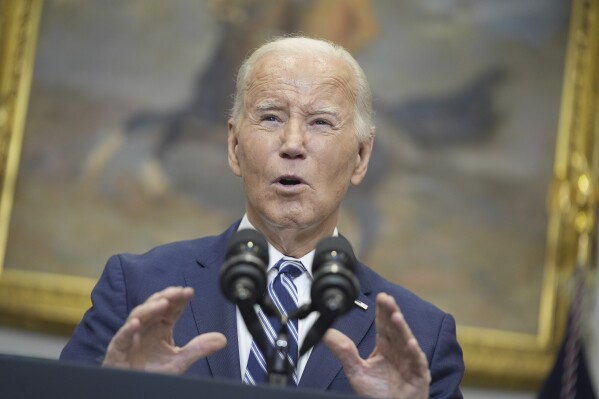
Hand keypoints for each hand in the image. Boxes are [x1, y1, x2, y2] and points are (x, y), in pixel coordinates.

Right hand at [102, 286, 226, 373]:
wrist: (133, 388)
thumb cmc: (151, 371)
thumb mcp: (179, 361)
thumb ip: (198, 348)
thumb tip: (223, 339)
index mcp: (160, 327)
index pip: (171, 309)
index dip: (179, 300)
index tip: (189, 292)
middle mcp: (146, 327)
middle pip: (155, 306)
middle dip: (166, 297)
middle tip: (178, 291)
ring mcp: (131, 336)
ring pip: (138, 316)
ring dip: (150, 309)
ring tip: (163, 303)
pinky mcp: (118, 348)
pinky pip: (122, 337)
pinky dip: (128, 330)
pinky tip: (136, 324)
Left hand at [324, 293, 430, 398]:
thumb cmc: (379, 394)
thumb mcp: (356, 371)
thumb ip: (344, 352)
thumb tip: (327, 334)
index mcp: (385, 348)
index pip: (383, 325)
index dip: (382, 311)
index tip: (380, 297)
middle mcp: (399, 351)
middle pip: (395, 328)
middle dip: (391, 313)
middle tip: (387, 299)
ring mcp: (410, 362)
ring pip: (406, 341)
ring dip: (402, 328)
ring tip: (396, 316)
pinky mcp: (418, 375)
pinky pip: (417, 362)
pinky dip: (414, 353)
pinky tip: (410, 343)